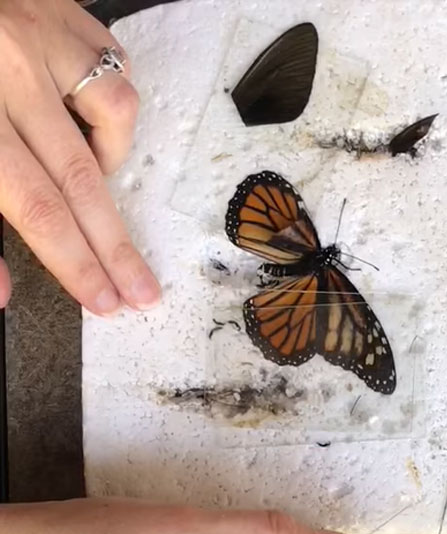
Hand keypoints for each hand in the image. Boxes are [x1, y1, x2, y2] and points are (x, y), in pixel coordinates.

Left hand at [0, 0, 159, 313]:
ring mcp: (40, 32)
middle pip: (81, 178)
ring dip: (111, 157)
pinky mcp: (60, 9)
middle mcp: (10, 69)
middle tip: (142, 290)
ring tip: (93, 173)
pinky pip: (114, 64)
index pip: (35, 206)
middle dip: (115, 247)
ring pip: (114, 109)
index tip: (103, 301)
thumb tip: (0, 291)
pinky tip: (85, 115)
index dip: (73, 262)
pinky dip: (108, 103)